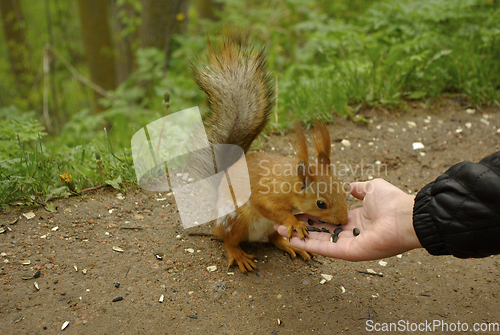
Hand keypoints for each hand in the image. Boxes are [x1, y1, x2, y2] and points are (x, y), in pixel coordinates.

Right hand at [274, 179, 421, 260]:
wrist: (407, 217)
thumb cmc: (393, 202)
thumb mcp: (372, 188)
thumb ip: (358, 188)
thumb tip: (348, 186)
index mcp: (355, 219)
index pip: (328, 219)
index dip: (311, 215)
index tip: (295, 210)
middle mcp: (350, 233)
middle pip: (319, 231)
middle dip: (300, 227)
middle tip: (282, 222)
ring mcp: (348, 244)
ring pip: (318, 241)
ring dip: (299, 236)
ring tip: (280, 230)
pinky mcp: (349, 253)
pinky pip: (325, 249)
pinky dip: (308, 245)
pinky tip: (292, 238)